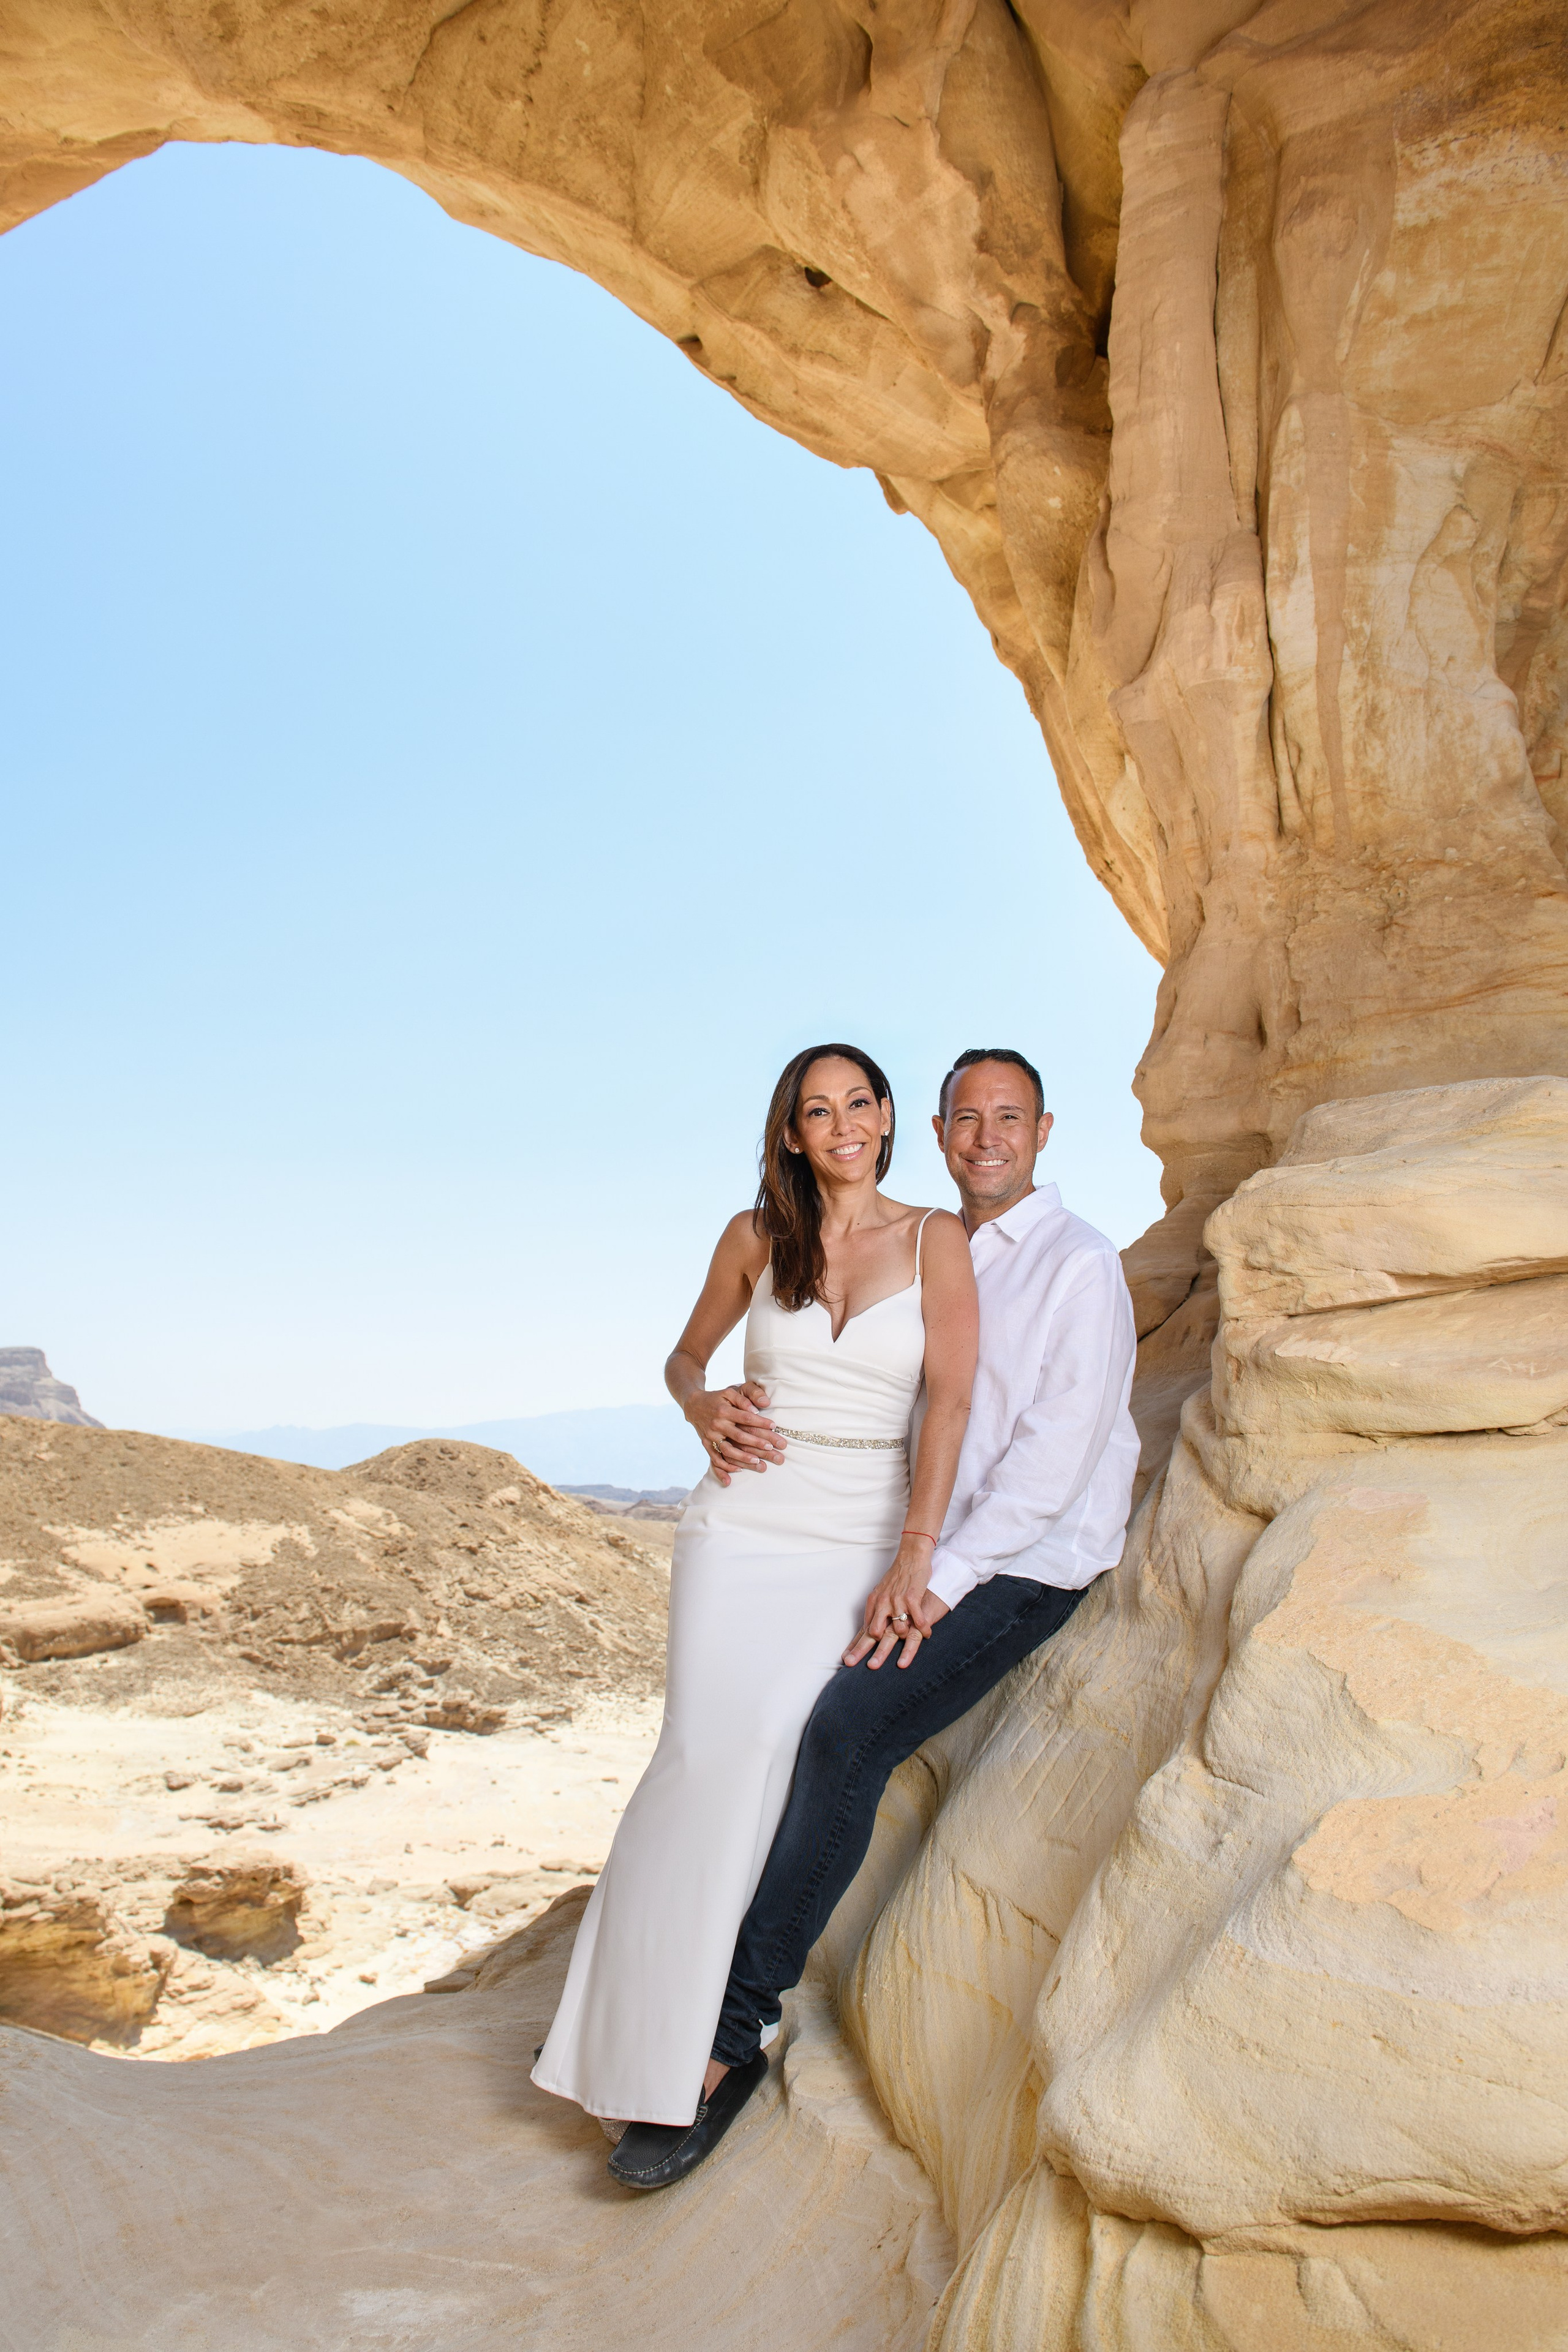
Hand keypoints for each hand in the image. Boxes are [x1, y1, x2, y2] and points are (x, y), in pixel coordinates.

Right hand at [685, 1382, 784, 1485]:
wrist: (694, 1405)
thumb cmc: (717, 1398)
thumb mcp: (729, 1392)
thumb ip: (744, 1399)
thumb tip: (758, 1408)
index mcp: (724, 1410)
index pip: (746, 1418)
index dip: (760, 1422)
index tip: (774, 1426)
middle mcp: (717, 1424)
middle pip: (739, 1436)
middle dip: (757, 1443)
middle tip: (772, 1448)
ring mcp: (710, 1436)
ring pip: (728, 1450)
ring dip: (743, 1457)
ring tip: (758, 1462)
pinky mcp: (706, 1444)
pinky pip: (715, 1458)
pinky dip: (725, 1467)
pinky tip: (738, 1470)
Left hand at [844, 1539, 951, 1670]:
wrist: (911, 1557)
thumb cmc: (897, 1576)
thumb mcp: (881, 1592)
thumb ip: (876, 1611)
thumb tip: (870, 1629)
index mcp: (874, 1602)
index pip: (863, 1628)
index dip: (856, 1646)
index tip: (847, 1660)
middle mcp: (883, 1603)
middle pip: (875, 1632)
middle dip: (873, 1651)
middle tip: (872, 1667)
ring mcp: (897, 1601)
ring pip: (898, 1629)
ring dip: (906, 1636)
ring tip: (914, 1637)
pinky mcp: (912, 1597)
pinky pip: (917, 1619)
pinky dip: (923, 1628)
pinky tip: (927, 1633)